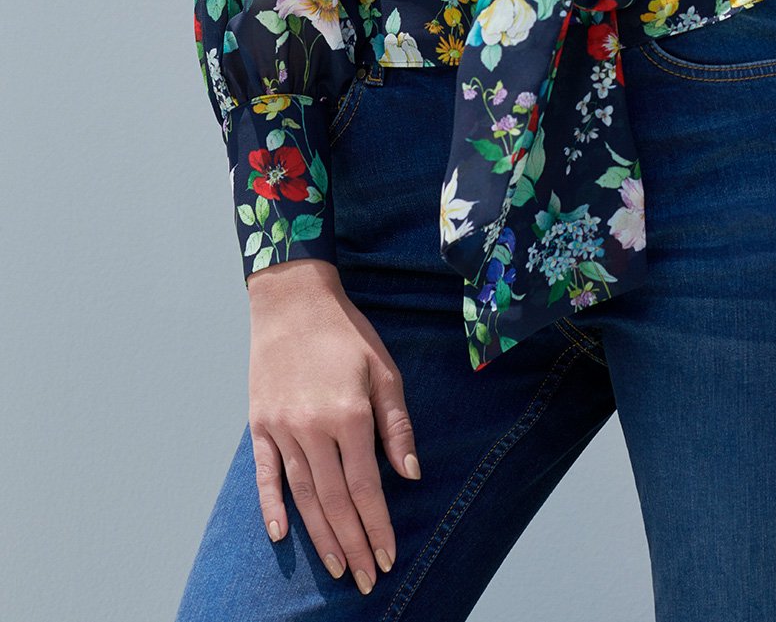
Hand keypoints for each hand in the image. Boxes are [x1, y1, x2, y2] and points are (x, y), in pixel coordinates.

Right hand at [246, 260, 421, 592]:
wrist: (291, 300)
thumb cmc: (345, 333)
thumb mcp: (383, 369)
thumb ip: (396, 424)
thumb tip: (411, 474)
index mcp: (349, 415)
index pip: (366, 486)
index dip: (378, 525)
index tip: (389, 556)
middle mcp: (313, 428)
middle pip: (334, 501)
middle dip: (354, 544)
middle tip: (367, 579)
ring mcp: (282, 429)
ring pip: (303, 496)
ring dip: (321, 537)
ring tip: (339, 568)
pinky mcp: (260, 425)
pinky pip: (265, 475)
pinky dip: (270, 507)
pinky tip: (281, 536)